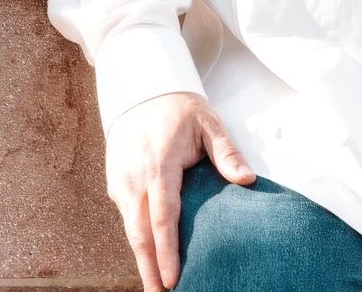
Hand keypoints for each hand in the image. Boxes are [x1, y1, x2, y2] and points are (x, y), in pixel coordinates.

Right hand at [105, 91, 253, 291]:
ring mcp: (121, 179)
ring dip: (140, 258)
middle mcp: (134, 176)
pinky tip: (147, 257)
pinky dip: (135, 239)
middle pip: (139, 232)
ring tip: (153, 285)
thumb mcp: (208, 123)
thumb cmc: (178, 108)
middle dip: (148, 268)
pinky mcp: (115, 181)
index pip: (162, 216)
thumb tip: (247, 180)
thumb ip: (226, 152)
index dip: (167, 251)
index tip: (173, 279)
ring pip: (128, 228)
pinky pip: (125, 216)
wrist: (139, 88)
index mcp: (159, 164)